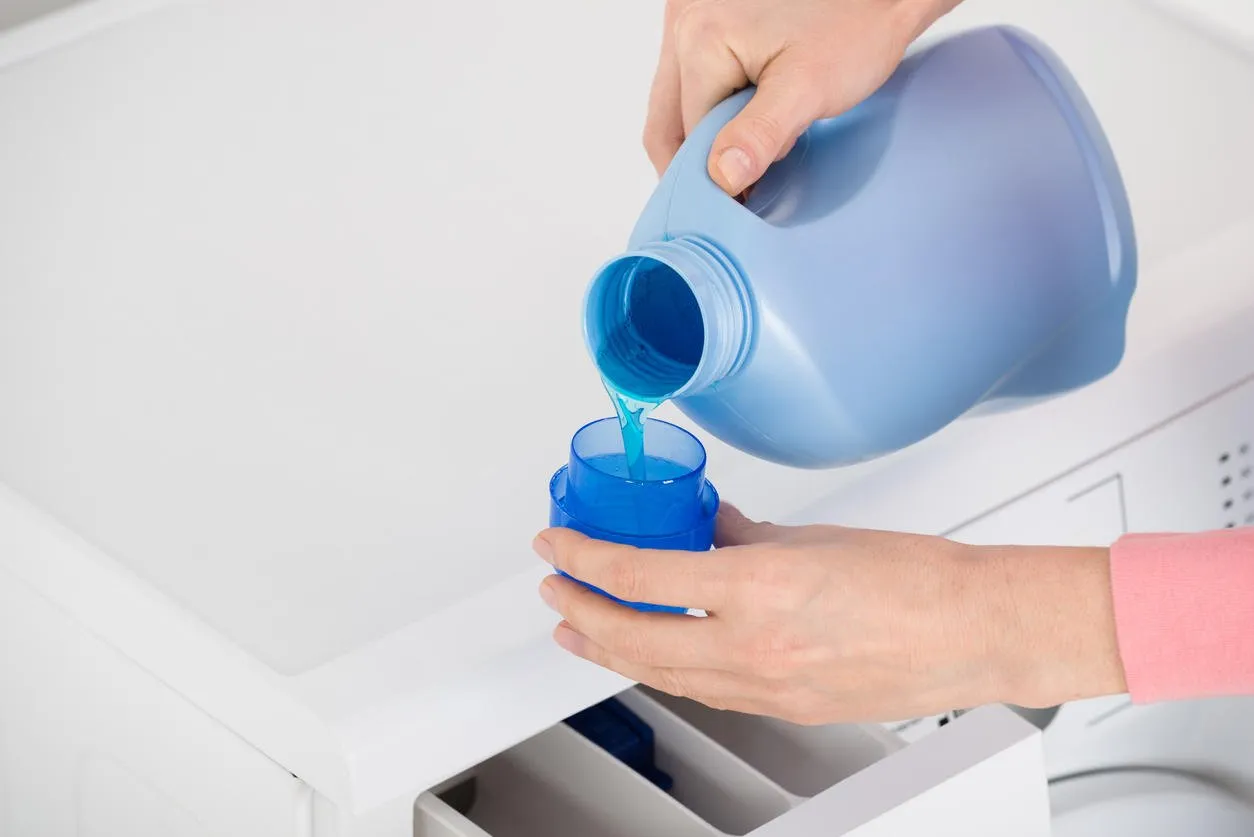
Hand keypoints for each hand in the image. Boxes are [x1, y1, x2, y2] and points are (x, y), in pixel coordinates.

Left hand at [533, 506, 1126, 724]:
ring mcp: (764, 686)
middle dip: (579, 610)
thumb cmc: (915, 579)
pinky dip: (662, 670)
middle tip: (554, 588)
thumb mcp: (814, 537)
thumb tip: (711, 524)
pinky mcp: (781, 708)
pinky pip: (701, 691)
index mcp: (757, 587)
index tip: (559, 544)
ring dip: (608, 649)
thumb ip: (747, 533)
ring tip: (578, 631)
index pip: (639, 574)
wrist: (972, 631)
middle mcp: (752, 645)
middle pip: (632, 634)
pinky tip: (649, 657)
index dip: (584, 557)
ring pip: (659, 672)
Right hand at [644, 0, 963, 194]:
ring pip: (675, 105)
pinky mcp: (703, 24)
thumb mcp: (809, 89)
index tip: (747, 197)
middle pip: (669, 121)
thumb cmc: (855, 27)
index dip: (717, 173)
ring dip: (706, 138)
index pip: (689, 134)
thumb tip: (722, 178)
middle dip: (702, 159)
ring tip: (750, 147)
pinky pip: (689, 84)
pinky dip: (712, 112)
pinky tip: (744, 121)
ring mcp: (689, 20)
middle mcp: (683, 22)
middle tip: (742, 185)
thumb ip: (761, 135)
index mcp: (699, 38)